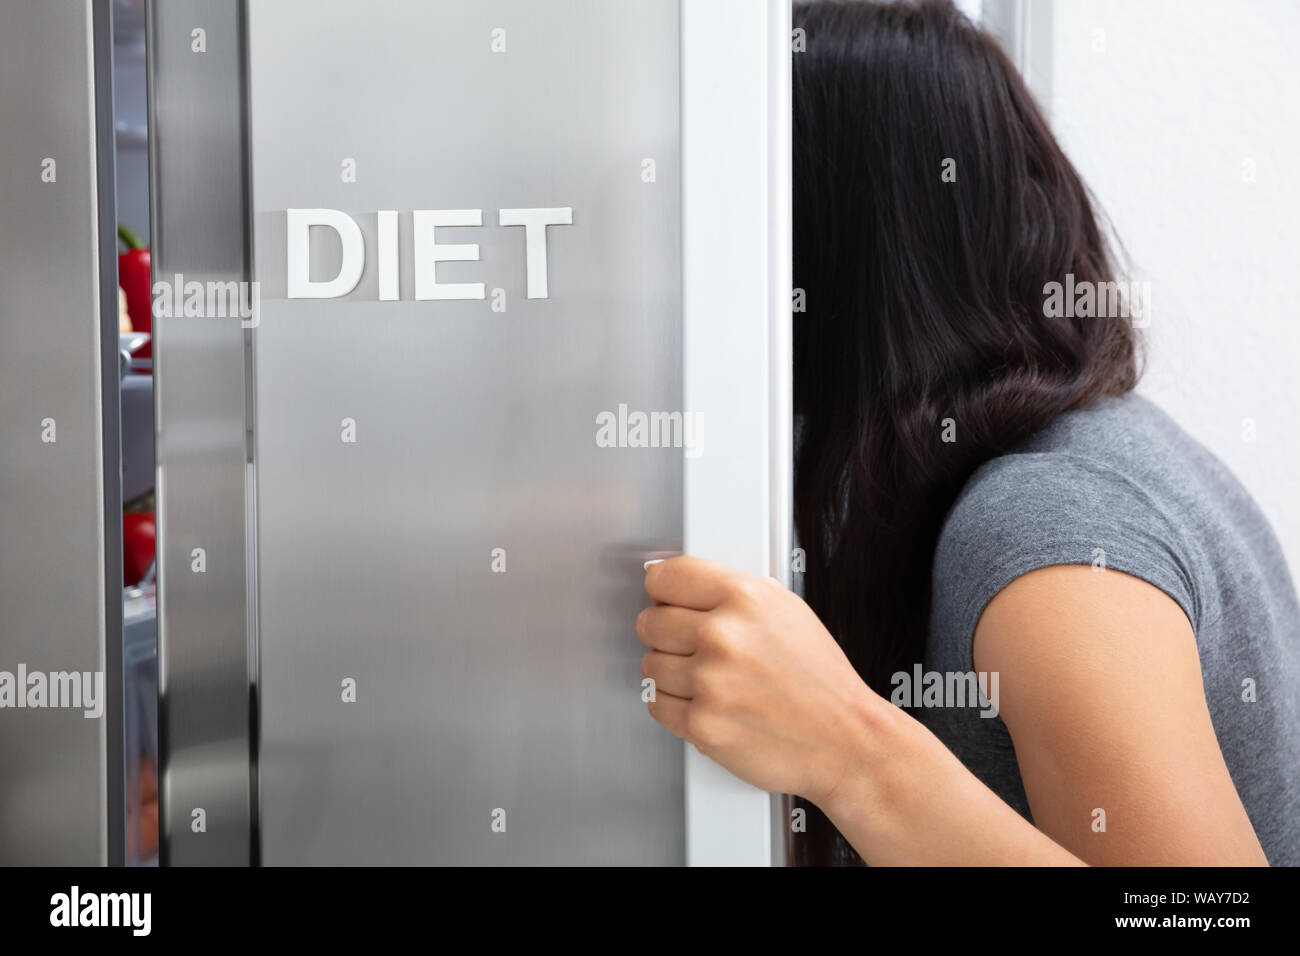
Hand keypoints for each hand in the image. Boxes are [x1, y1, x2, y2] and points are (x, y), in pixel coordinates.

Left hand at [638, 555, 884, 804]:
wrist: (844, 738)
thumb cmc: (821, 680)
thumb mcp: (787, 610)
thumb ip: (732, 593)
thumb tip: (683, 584)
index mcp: (744, 598)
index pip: (666, 577)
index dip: (663, 589)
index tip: (664, 598)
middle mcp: (723, 636)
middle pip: (650, 622)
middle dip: (665, 633)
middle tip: (690, 644)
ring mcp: (709, 682)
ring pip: (650, 664)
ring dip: (671, 672)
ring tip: (709, 678)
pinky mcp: (701, 725)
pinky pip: (657, 704)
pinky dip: (675, 705)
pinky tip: (705, 701)